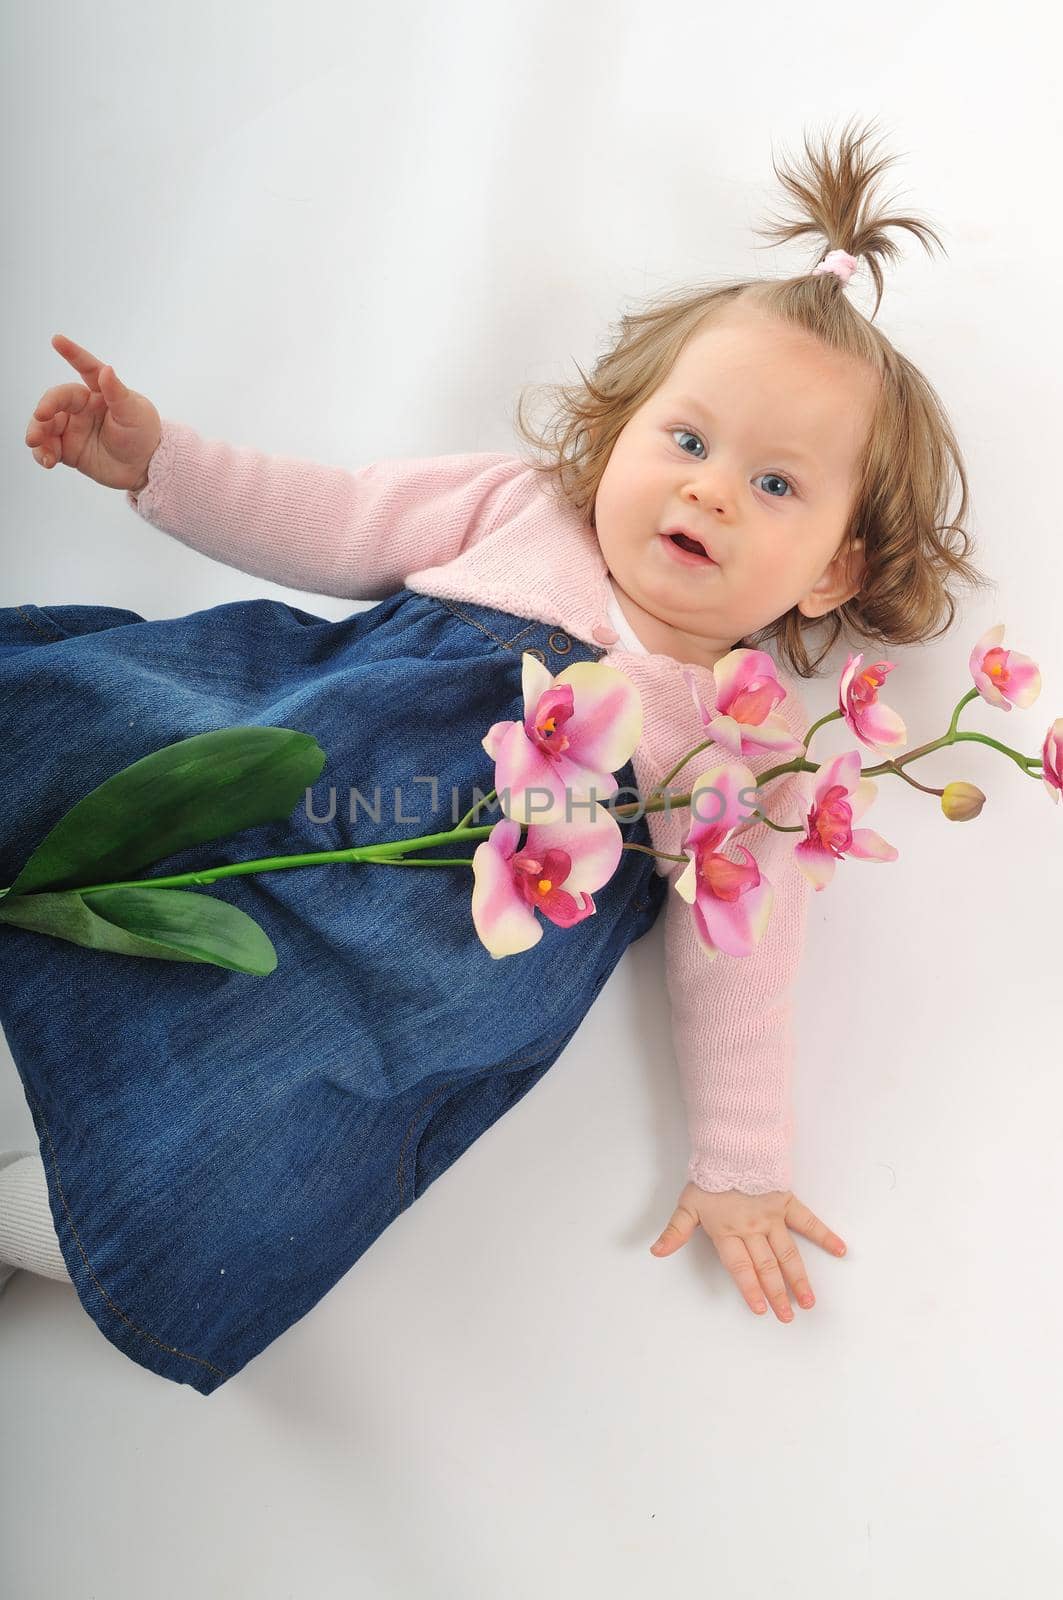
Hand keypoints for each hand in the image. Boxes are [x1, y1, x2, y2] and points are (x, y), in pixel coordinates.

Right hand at [25, 333, 161, 492]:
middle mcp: (83, 407)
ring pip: (46, 424)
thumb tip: (107, 369)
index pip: (86, 369)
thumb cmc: (144, 436)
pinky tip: (46, 460)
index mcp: (100, 393)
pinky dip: (42, 452)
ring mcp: (74, 427)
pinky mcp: (68, 448)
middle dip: (45, 406)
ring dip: (37, 431)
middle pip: (57, 399)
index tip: (57, 339)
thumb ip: (117, 393)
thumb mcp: (135, 414)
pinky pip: (48, 446)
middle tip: (40, 416)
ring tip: (35, 442)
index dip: (72, 354)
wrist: (144, 469)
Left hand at [650, 1182, 846, 1321]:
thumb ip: (675, 1231)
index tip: (761, 1310)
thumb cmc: (709, 1177)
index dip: (751, 1289)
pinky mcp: (787, 1202)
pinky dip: (825, 1235)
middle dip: (777, 1293)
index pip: (741, 1268)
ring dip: (799, 1278)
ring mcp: (772, 1217)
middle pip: (766, 1266)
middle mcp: (752, 1229)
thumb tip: (656, 1252)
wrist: (731, 1146)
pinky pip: (808, 1221)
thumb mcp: (686, 1205)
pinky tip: (840, 1250)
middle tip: (788, 1317)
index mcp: (728, 1232)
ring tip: (809, 1301)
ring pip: (787, 1253)